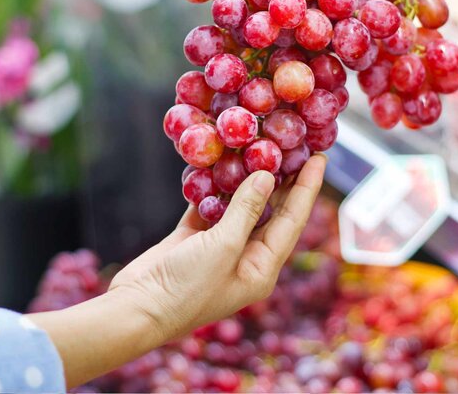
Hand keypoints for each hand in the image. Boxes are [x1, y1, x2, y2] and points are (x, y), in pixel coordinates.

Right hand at [109, 154, 326, 341]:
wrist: (137, 310)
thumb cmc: (187, 288)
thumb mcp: (224, 247)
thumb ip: (246, 210)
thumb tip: (266, 177)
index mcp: (261, 269)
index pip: (293, 222)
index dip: (307, 189)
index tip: (320, 159)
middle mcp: (245, 258)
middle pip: (270, 212)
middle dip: (282, 181)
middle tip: (292, 148)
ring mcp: (218, 248)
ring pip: (238, 207)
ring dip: (244, 180)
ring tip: (257, 150)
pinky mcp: (192, 239)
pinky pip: (208, 207)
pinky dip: (210, 188)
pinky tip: (215, 165)